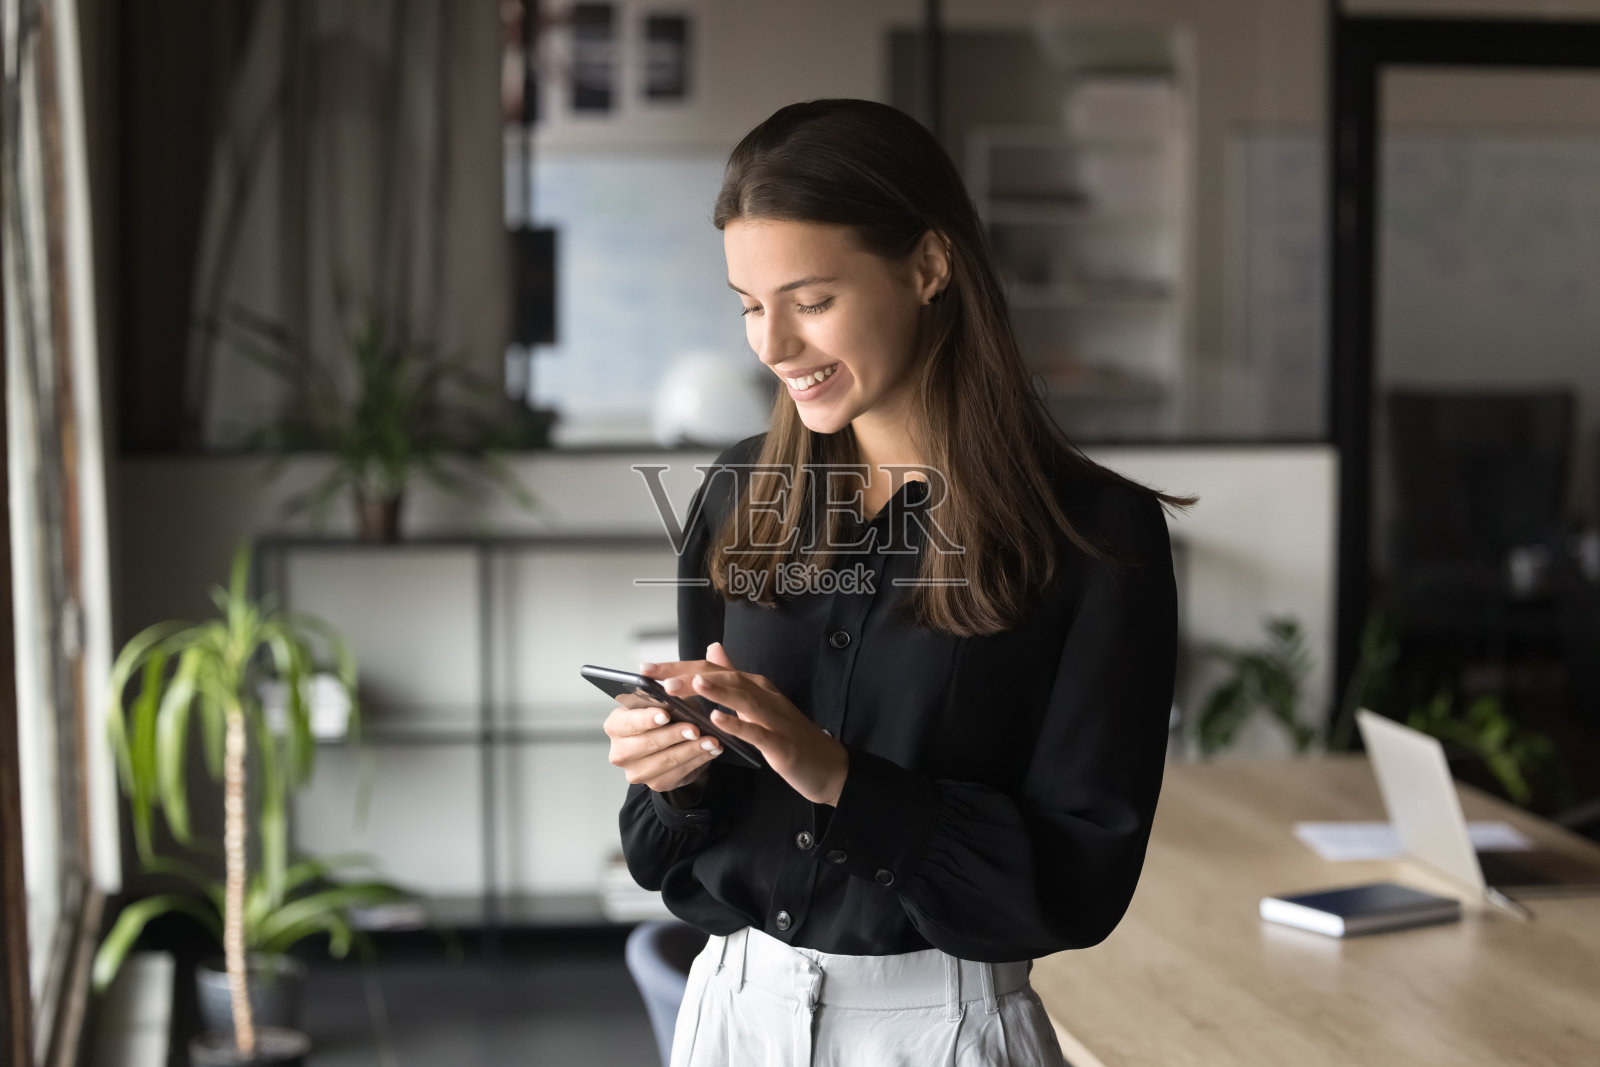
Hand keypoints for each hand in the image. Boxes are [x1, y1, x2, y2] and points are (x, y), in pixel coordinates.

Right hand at [603, 692, 722, 793]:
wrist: (671, 741)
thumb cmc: (666, 715)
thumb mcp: (665, 701)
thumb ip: (666, 699)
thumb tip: (677, 696)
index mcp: (616, 726)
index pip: (628, 722)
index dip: (647, 719)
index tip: (666, 715)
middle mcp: (620, 751)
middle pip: (647, 744)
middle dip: (674, 735)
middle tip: (695, 729)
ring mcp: (636, 771)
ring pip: (666, 761)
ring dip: (692, 750)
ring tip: (711, 740)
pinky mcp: (656, 783)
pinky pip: (679, 773)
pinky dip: (699, 760)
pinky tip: (711, 751)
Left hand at [643, 642, 848, 806]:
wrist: (828, 766)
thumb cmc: (790, 735)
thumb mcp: (758, 703)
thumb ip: (733, 676)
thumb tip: (713, 649)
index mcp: (755, 686)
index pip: (712, 669)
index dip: (678, 667)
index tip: (647, 670)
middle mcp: (764, 695)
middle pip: (723, 678)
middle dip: (687, 675)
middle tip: (656, 677)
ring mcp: (774, 718)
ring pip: (741, 698)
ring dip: (713, 690)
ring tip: (685, 685)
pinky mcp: (781, 744)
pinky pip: (756, 732)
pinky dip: (736, 724)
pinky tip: (716, 720)